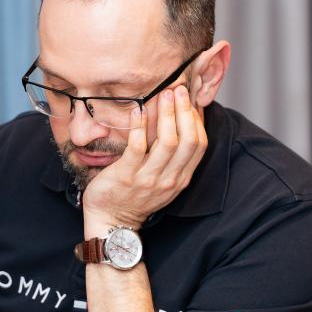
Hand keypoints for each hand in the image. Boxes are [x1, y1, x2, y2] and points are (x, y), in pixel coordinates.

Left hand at [82, 85, 206, 231]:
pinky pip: (137, 147)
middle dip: (184, 112)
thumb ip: (173, 158)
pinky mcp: (126, 176)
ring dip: (167, 115)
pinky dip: (140, 126)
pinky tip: (138, 110)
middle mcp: (169, 180)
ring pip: (167, 142)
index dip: (197, 120)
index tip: (190, 99)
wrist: (111, 221)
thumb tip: (181, 123)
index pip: (199, 145)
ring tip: (163, 94)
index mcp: (180, 179)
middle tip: (178, 89)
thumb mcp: (163, 181)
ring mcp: (148, 179)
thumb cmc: (135, 196)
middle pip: (187, 141)